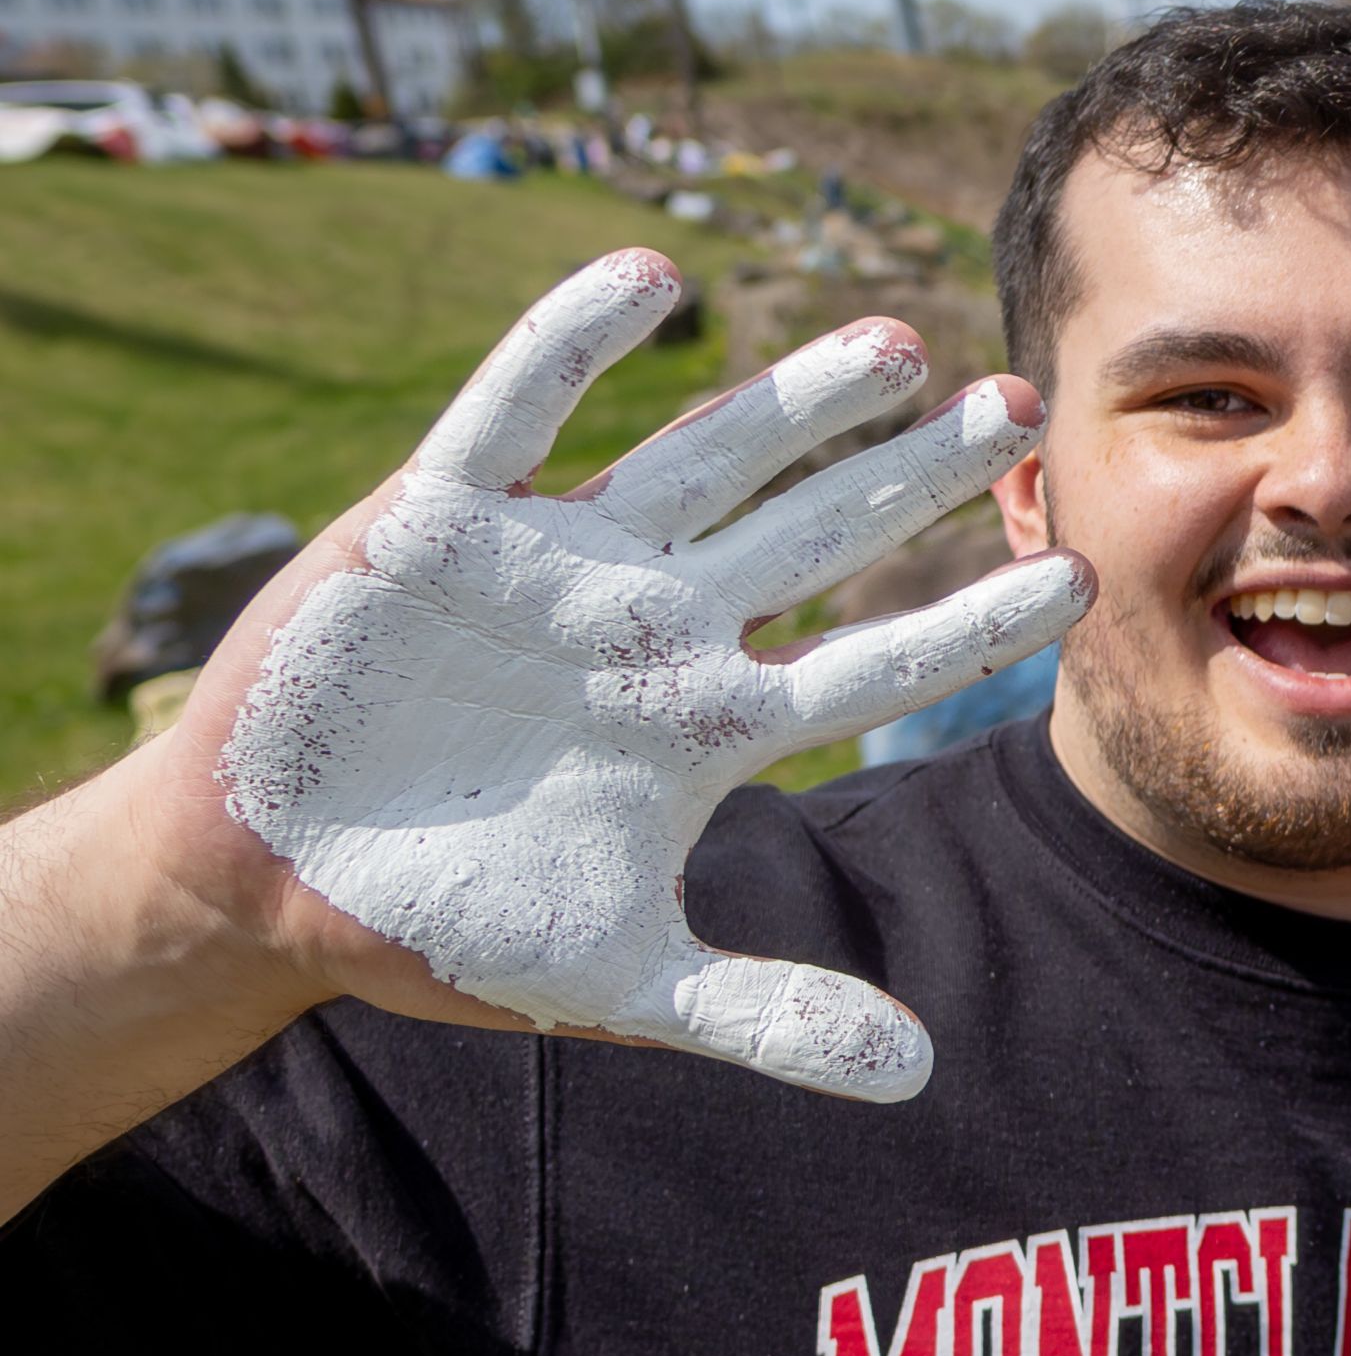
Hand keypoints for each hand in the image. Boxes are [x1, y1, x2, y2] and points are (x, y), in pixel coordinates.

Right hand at [174, 250, 1086, 1099]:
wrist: (263, 886)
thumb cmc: (445, 926)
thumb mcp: (618, 983)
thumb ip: (767, 1018)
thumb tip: (920, 1074)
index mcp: (708, 720)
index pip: (875, 658)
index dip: (974, 620)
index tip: (1083, 578)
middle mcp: (657, 623)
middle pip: (818, 532)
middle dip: (916, 471)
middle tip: (1021, 406)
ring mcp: (558, 564)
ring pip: (703, 457)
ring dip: (794, 401)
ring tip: (894, 343)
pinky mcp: (438, 519)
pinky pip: (517, 412)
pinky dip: (575, 345)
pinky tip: (654, 281)